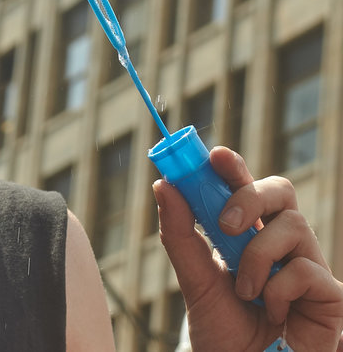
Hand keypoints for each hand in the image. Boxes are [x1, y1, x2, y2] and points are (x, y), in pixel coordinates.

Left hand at [155, 146, 342, 351]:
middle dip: (250, 195)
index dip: (234, 166)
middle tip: (225, 223)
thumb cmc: (226, 333)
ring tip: (246, 292)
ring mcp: (309, 265)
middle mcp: (283, 243)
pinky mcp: (330, 295)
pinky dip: (278, 290)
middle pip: (280, 190)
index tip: (215, 155)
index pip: (246, 186)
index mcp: (251, 233)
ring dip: (257, 256)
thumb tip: (162, 185)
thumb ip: (181, 236)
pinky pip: (305, 270)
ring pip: (293, 224)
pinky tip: (274, 314)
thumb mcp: (196, 282)